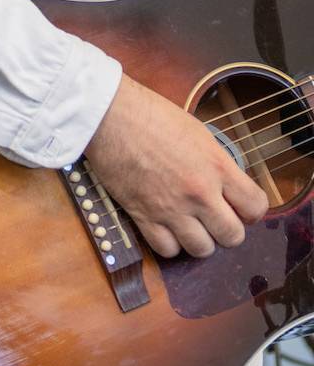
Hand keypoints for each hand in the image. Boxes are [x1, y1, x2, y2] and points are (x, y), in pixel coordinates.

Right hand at [83, 74, 267, 257]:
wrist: (109, 117)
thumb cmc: (152, 116)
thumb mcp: (199, 135)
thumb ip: (216, 164)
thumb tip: (224, 186)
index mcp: (217, 167)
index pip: (256, 207)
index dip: (251, 211)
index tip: (239, 208)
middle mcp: (199, 193)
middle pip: (232, 236)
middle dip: (227, 230)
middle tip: (214, 219)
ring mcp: (170, 208)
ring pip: (201, 249)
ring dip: (199, 241)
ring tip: (190, 227)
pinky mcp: (142, 215)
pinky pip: (166, 250)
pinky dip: (169, 244)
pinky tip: (166, 230)